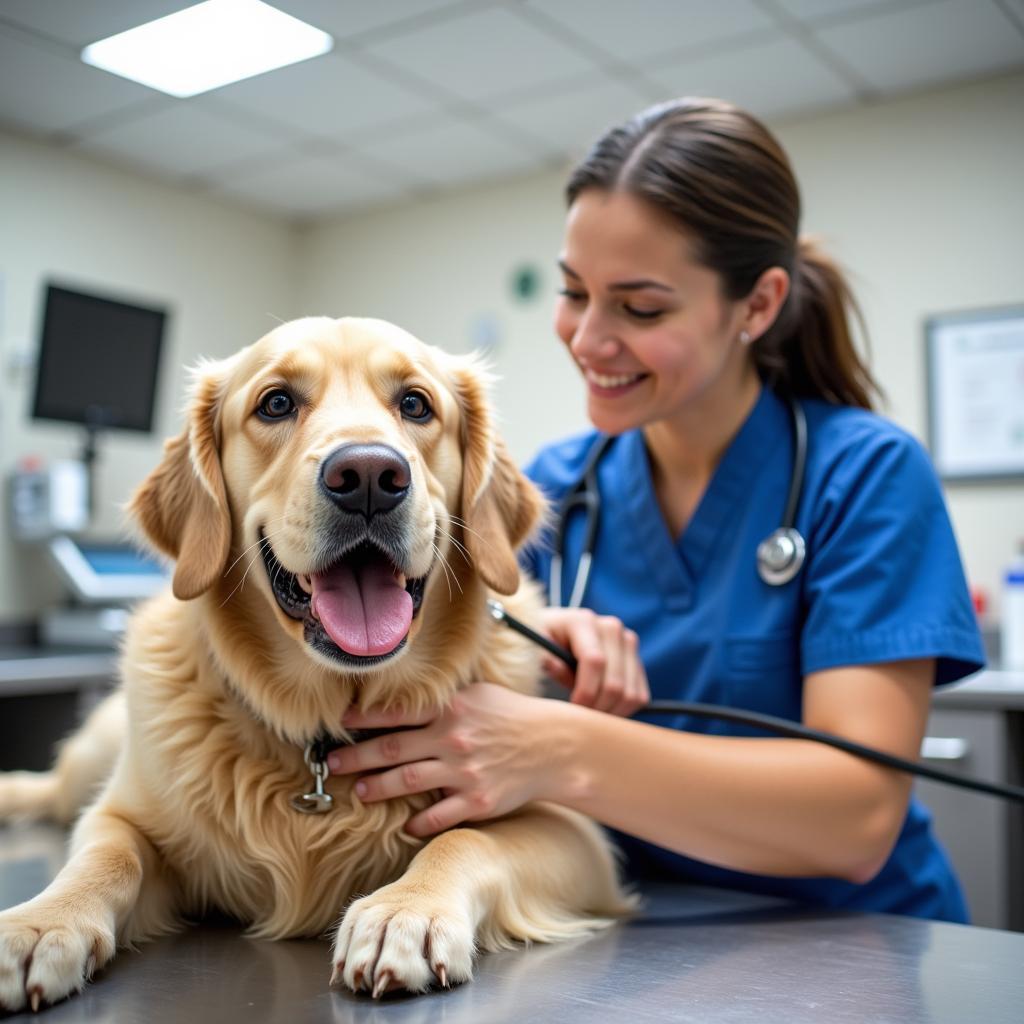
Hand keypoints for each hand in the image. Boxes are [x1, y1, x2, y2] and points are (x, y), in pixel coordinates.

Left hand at [327, 683, 565, 837]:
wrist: (553, 746)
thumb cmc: (511, 716)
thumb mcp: (477, 695)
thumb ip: (441, 700)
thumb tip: (403, 699)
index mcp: (449, 708)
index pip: (395, 713)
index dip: (362, 719)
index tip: (338, 725)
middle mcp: (452, 739)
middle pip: (391, 749)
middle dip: (356, 758)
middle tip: (331, 766)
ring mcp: (464, 772)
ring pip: (408, 782)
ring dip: (378, 788)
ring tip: (360, 792)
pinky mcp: (477, 801)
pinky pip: (438, 816)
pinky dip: (418, 823)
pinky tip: (405, 825)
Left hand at [539, 607, 648, 714]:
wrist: (558, 632)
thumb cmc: (543, 642)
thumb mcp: (534, 647)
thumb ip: (543, 658)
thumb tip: (557, 667)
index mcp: (583, 621)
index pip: (595, 661)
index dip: (585, 691)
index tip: (572, 709)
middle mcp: (611, 627)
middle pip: (615, 682)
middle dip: (597, 707)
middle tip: (580, 720)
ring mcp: (628, 642)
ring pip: (630, 693)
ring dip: (611, 712)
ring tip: (590, 716)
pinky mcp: (636, 659)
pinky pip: (639, 695)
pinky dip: (624, 710)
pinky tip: (603, 709)